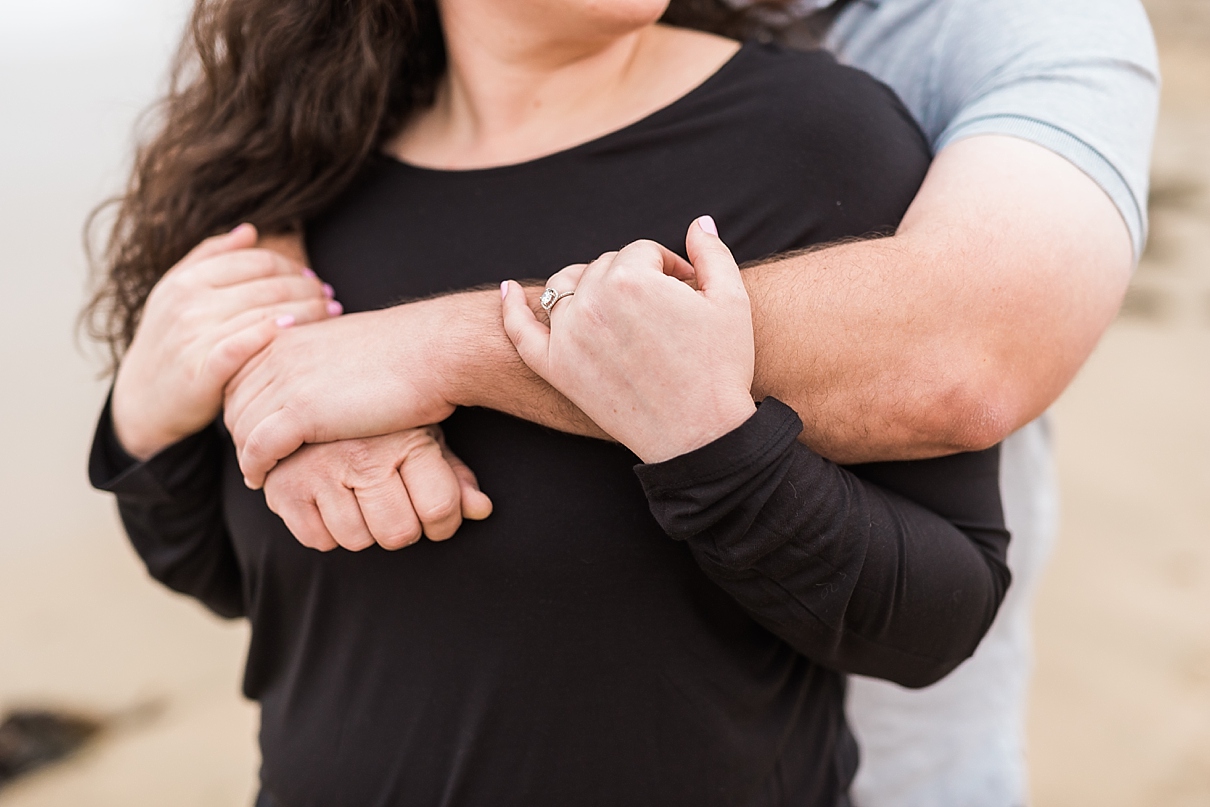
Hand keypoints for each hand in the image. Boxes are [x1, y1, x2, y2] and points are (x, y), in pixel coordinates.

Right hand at [111, 224, 338, 459]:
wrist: (142, 402)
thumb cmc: (170, 343)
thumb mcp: (176, 293)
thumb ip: (210, 257)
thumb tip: (249, 230)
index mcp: (186, 280)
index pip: (257, 261)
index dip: (292, 267)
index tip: (313, 279)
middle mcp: (188, 303)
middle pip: (269, 286)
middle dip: (308, 289)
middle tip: (331, 297)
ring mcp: (193, 336)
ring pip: (266, 312)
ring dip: (307, 311)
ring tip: (331, 313)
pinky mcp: (200, 371)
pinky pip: (245, 345)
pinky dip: (274, 334)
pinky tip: (297, 333)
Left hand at [224, 298, 457, 488]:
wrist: (433, 352)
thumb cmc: (409, 353)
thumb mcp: (350, 347)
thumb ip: (324, 361)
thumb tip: (325, 378)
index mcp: (290, 335)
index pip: (241, 377)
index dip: (245, 409)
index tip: (256, 433)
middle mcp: (279, 353)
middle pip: (235, 403)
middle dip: (241, 434)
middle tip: (254, 461)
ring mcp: (287, 380)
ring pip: (243, 427)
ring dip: (246, 455)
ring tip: (258, 476)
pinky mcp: (302, 411)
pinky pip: (259, 447)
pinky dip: (256, 466)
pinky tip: (262, 479)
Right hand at [263, 426, 491, 550]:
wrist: (320, 381)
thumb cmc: (387, 418)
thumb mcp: (426, 438)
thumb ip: (455, 478)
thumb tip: (482, 510)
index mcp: (406, 440)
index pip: (440, 509)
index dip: (443, 523)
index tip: (435, 516)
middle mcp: (363, 454)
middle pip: (398, 533)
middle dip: (401, 529)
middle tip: (394, 507)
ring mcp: (320, 469)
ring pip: (357, 540)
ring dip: (362, 530)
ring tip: (360, 499)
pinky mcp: (284, 486)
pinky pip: (317, 539)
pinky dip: (324, 531)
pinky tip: (330, 502)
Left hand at [501, 217, 756, 462]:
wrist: (700, 434)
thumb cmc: (721, 367)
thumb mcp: (731, 301)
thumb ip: (712, 253)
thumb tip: (698, 223)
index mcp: (632, 279)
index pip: (642, 252)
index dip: (669, 267)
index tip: (689, 290)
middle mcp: (592, 302)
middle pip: (605, 267)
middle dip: (634, 279)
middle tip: (662, 310)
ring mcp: (568, 336)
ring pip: (566, 289)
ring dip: (586, 285)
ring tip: (613, 303)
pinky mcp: (555, 369)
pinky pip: (522, 332)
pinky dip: (512, 308)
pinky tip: (510, 290)